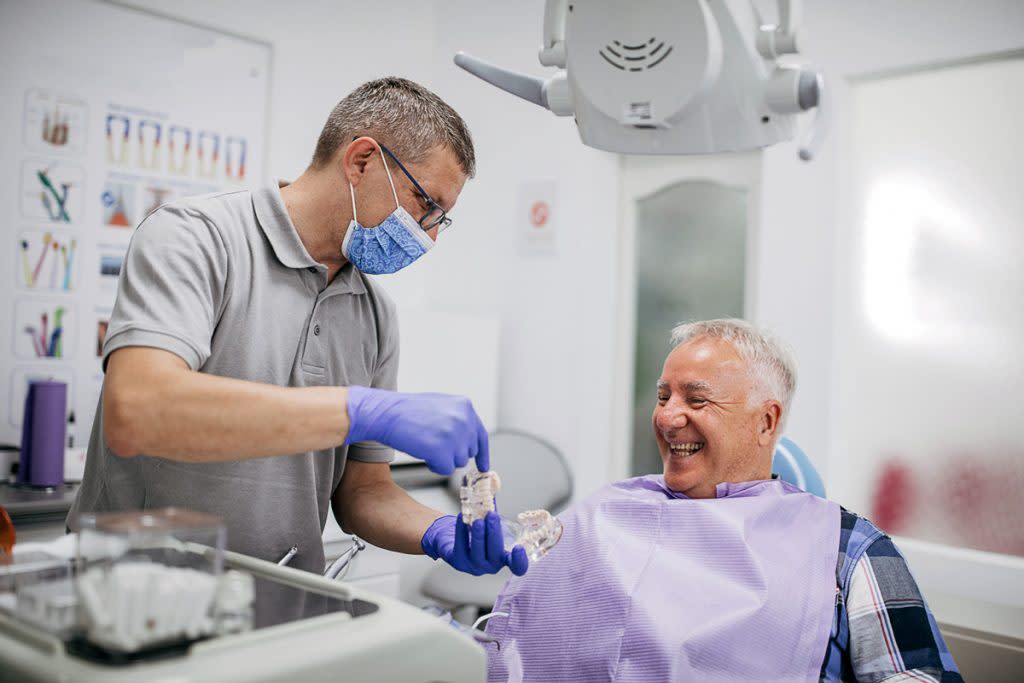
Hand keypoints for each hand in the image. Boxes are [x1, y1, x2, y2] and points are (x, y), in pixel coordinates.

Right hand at [344, 386, 488, 473]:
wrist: (386, 413)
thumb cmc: (407, 410)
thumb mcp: (440, 405)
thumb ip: (458, 419)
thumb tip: (468, 440)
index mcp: (465, 406)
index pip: (480, 435)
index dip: (482, 453)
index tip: (483, 466)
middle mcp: (464, 420)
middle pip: (468, 452)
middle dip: (452, 453)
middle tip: (432, 443)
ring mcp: (455, 436)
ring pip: (457, 462)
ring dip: (442, 459)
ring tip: (425, 443)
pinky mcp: (443, 451)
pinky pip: (445, 469)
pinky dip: (434, 466)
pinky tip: (422, 452)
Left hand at [421, 513, 528, 576]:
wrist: (456, 538)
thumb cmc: (479, 531)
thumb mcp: (489, 522)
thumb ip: (492, 508)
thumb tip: (489, 480)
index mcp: (504, 557)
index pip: (517, 567)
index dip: (520, 561)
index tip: (519, 548)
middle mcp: (491, 566)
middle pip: (495, 555)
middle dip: (494, 534)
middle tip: (492, 516)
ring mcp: (474, 566)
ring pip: (478, 554)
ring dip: (479, 536)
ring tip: (477, 520)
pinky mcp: (459, 562)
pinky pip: (461, 548)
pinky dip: (461, 533)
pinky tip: (461, 518)